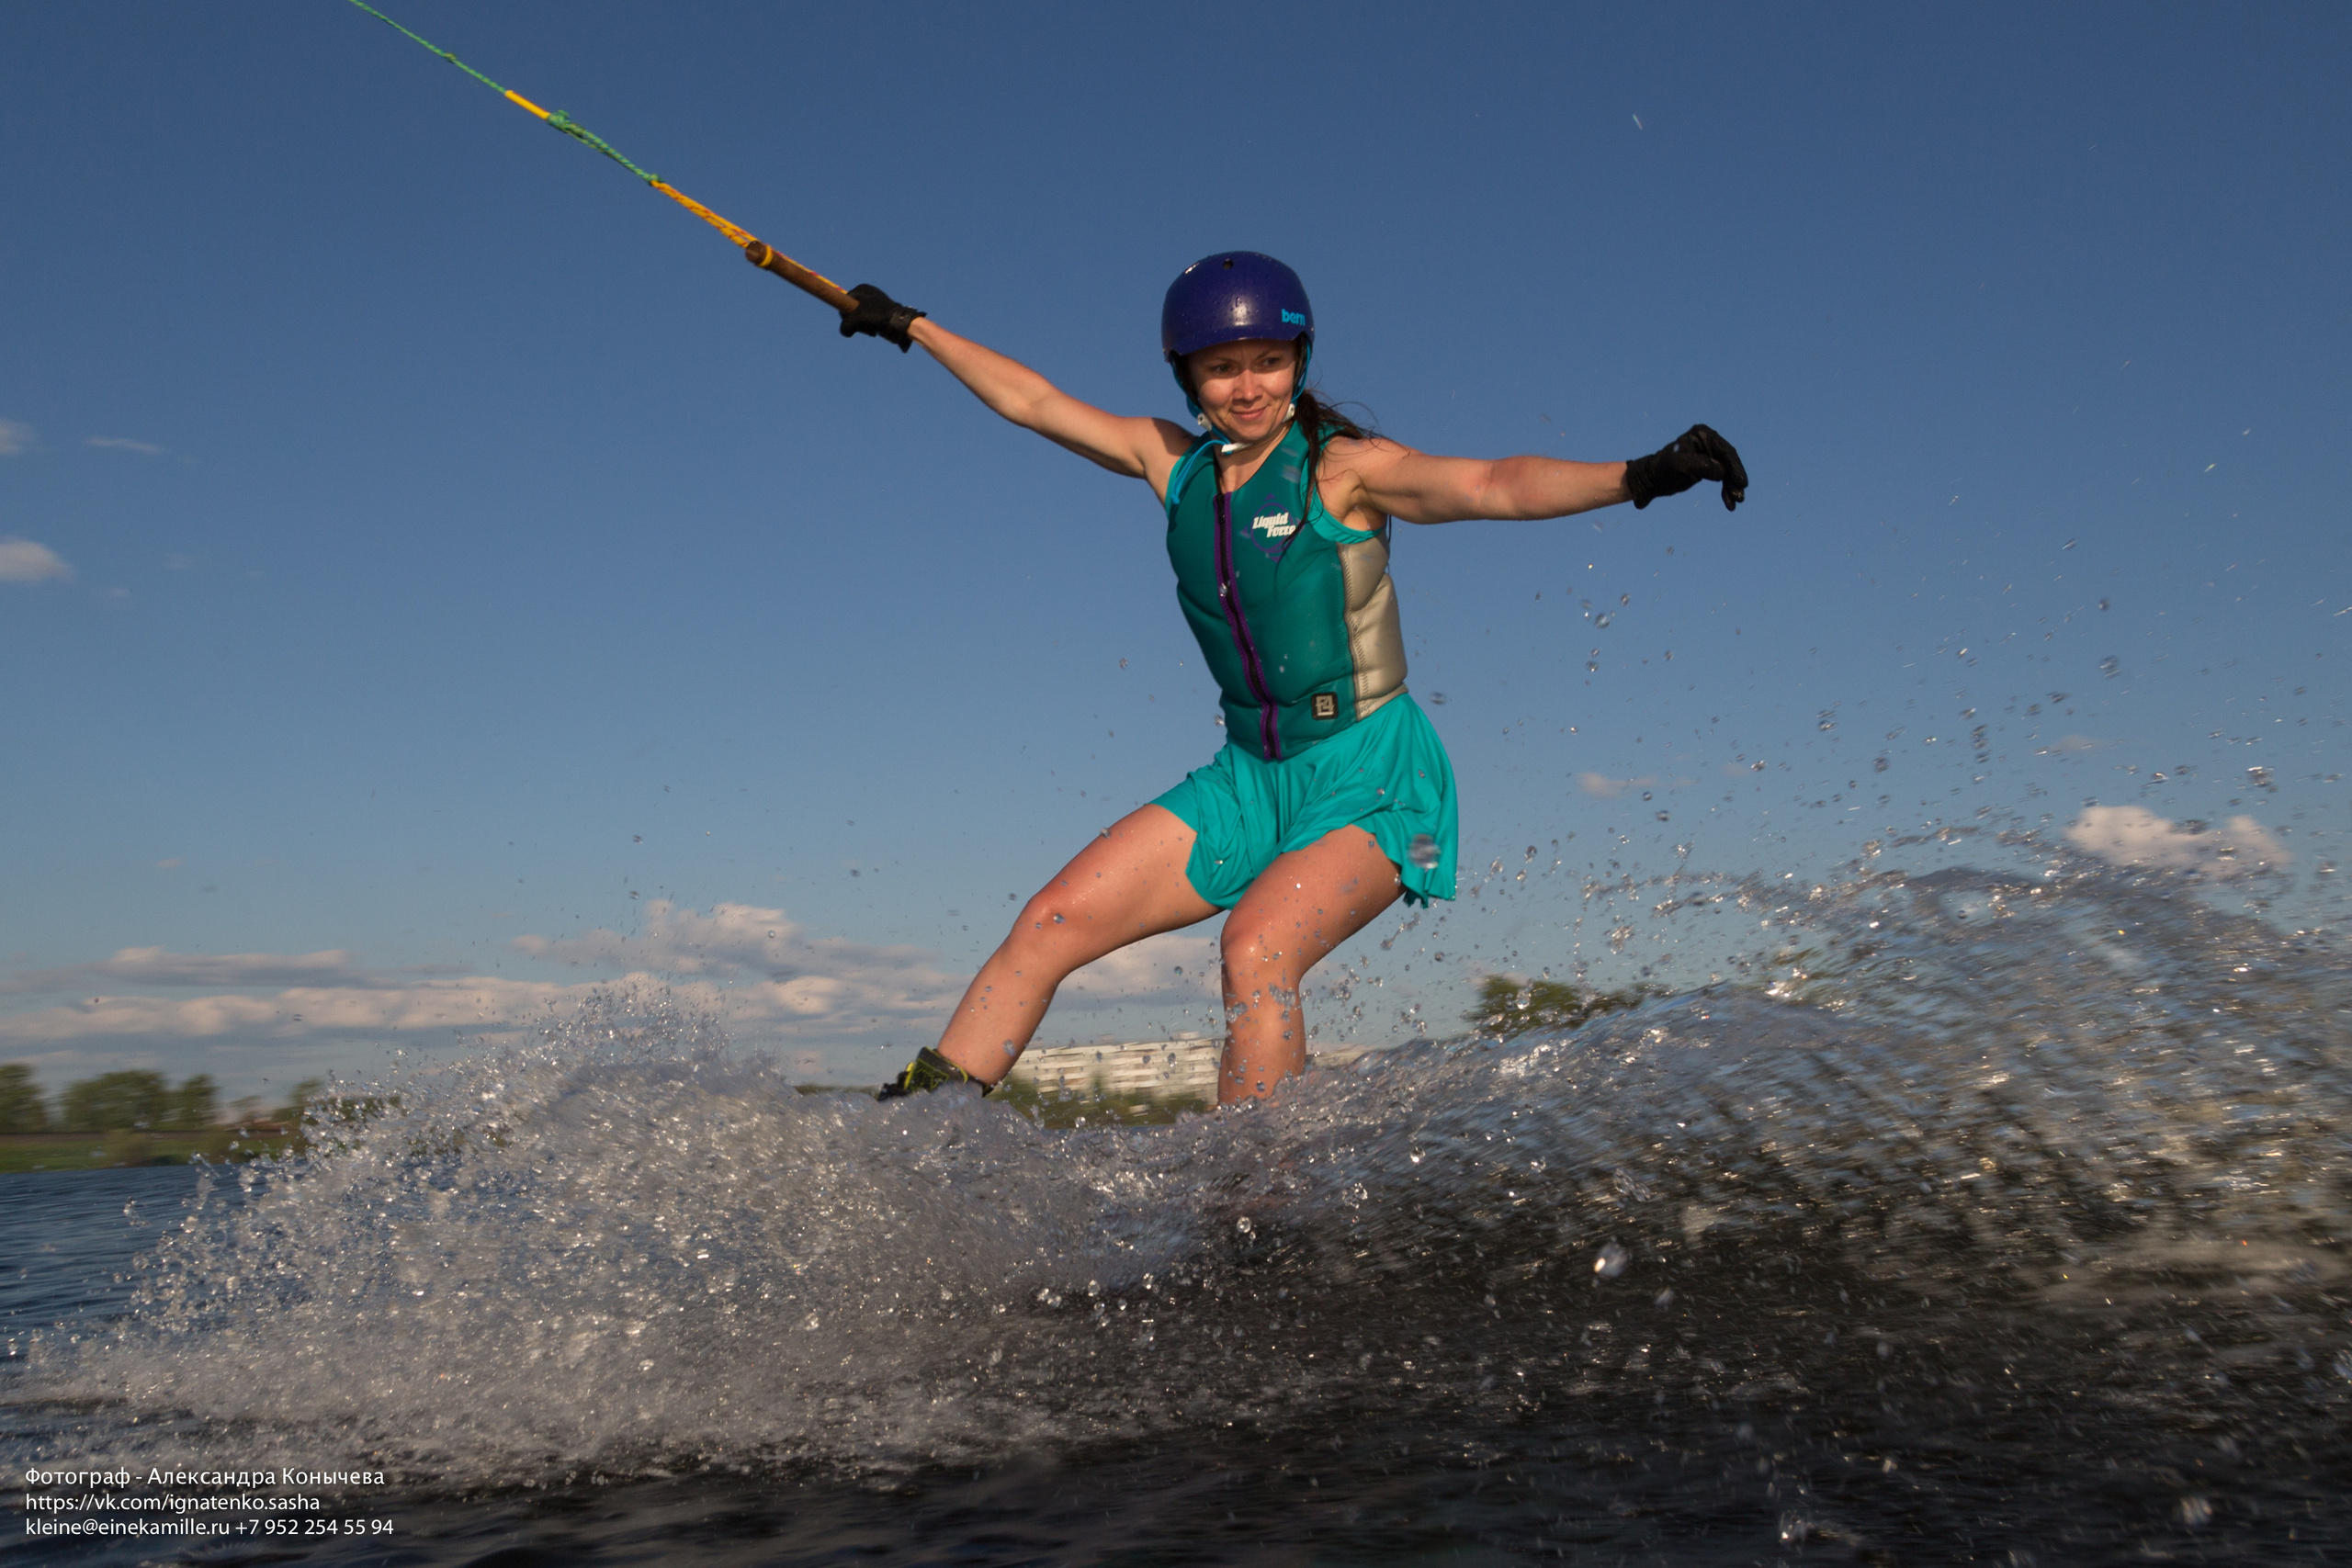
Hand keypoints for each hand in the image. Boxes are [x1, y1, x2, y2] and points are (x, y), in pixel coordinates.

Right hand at [837, 283, 925, 350]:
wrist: (900, 322)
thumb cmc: (878, 316)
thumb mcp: (857, 320)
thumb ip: (845, 326)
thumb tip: (846, 332)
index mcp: (861, 289)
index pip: (844, 303)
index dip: (846, 315)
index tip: (854, 322)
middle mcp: (868, 293)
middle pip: (852, 311)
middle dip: (857, 323)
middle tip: (865, 328)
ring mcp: (875, 302)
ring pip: (861, 318)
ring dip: (864, 327)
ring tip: (872, 330)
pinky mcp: (881, 311)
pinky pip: (869, 320)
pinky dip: (871, 327)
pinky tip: (876, 330)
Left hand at [1623, 425, 1747, 510]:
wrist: (1651, 480)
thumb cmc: (1662, 469)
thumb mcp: (1680, 465)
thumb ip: (1701, 465)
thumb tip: (1722, 472)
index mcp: (1702, 434)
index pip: (1724, 450)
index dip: (1734, 466)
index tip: (1741, 482)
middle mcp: (1708, 441)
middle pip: (1729, 461)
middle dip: (1734, 479)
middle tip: (1739, 496)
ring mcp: (1709, 454)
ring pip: (1728, 471)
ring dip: (1732, 487)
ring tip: (1736, 502)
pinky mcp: (1708, 467)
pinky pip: (1722, 478)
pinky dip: (1726, 489)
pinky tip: (1729, 502)